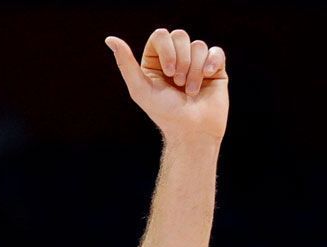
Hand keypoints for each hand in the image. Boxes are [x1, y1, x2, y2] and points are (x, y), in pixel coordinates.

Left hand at [105, 29, 228, 144]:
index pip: (161, 35)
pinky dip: (212, 63)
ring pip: (198, 46)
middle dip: (181, 61)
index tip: (168, 73)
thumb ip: (125, 63)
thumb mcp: (140, 88)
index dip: (166, 50)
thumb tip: (110, 39)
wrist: (192, 131)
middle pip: (180, 36)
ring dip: (194, 70)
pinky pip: (216, 52)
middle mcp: (176, 59)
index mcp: (156, 61)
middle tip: (178, 84)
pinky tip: (208, 76)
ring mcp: (196, 63)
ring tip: (190, 91)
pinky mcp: (214, 69)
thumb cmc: (164, 113)